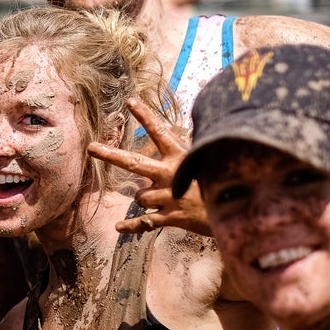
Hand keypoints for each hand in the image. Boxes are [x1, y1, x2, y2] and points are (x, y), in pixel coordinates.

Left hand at [86, 98, 210, 236]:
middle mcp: (169, 175)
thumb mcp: (208, 163)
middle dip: (110, 155)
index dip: (145, 116)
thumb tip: (187, 137)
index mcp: (180, 158)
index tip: (130, 101)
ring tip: (164, 200)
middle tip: (90, 147)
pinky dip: (131, 226)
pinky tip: (118, 227)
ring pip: (140, 196)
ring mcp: (167, 197)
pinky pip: (144, 222)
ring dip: (145, 198)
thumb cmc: (223, 185)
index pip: (160, 132)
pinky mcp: (170, 217)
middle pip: (133, 163)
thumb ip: (190, 155)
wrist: (238, 214)